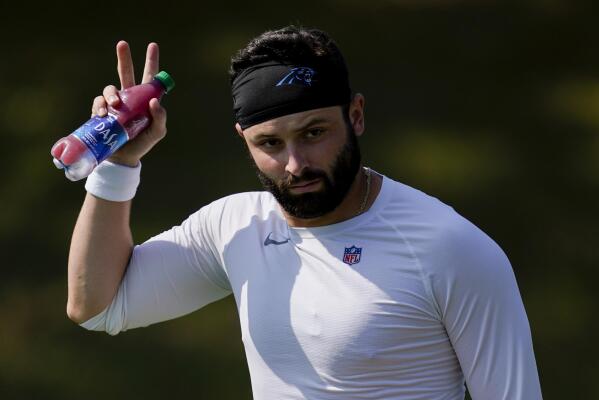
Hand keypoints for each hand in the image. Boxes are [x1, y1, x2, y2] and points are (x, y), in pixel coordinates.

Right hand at [91, 41, 166, 166]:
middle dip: (124, 58)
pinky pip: (98, 102)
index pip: (150, 78)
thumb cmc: (142, 144)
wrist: (123, 158)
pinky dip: (100, 105)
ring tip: (114, 104)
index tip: (152, 46)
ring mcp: (115, 104)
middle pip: (126, 73)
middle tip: (122, 44)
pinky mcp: (102, 112)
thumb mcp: (157, 132)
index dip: (151, 62)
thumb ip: (160, 118)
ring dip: (111, 93)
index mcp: (145, 100)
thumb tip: (155, 101)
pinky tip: (103, 113)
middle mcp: (130, 98)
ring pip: (110, 88)